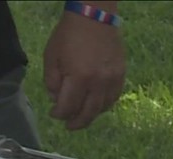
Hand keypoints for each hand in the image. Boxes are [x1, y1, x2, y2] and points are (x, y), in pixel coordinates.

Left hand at [42, 9, 126, 129]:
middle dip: (76, 123)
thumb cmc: (69, 35)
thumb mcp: (51, 56)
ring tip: (82, 116)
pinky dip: (103, 106)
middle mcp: (98, 83)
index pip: (68, 107)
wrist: (94, 17)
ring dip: (90, 115)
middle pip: (87, 113)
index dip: (59, 114)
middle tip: (69, 126)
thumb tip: (57, 99)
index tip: (54, 114)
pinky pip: (113, 98)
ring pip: (102, 108)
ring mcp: (112, 81)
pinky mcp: (120, 76)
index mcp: (79, 78)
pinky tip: (96, 105)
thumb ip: (52, 81)